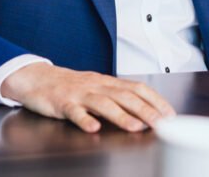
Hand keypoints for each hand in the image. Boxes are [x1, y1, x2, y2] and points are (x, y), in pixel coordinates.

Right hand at [0, 62, 175, 132]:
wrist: (37, 79)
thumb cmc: (71, 86)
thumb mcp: (96, 87)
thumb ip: (117, 97)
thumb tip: (145, 111)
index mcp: (107, 82)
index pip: (137, 87)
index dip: (155, 100)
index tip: (170, 113)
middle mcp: (96, 86)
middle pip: (124, 96)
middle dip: (145, 110)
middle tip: (161, 123)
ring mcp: (79, 94)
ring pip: (103, 104)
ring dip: (121, 116)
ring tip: (135, 127)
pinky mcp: (62, 104)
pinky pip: (74, 112)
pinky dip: (84, 120)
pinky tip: (93, 128)